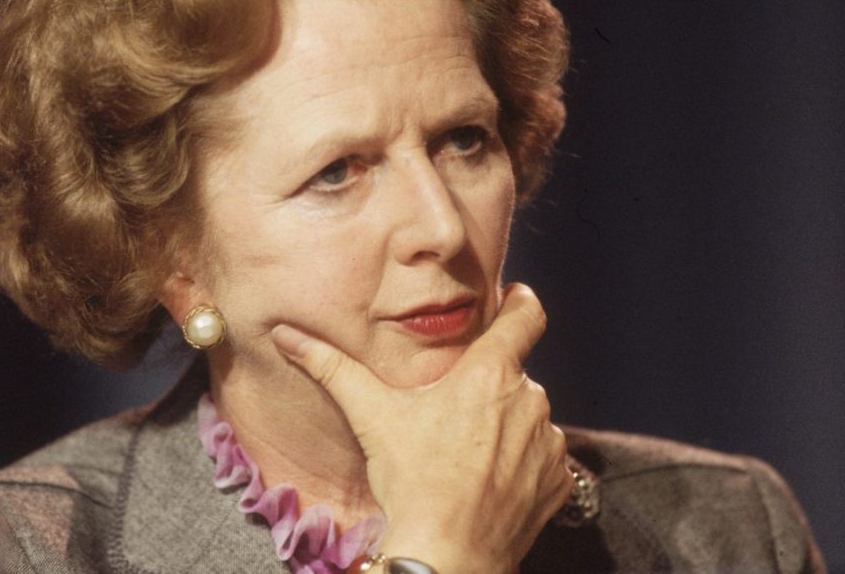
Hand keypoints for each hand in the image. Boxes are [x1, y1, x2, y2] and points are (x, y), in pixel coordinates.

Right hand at [270, 284, 573, 573]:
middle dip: (489, 384)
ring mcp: (547, 442)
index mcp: (489, 373)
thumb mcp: (370, 416)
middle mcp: (529, 400)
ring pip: (528, 414)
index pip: (526, 316)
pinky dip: (522, 461)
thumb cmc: (411, 481)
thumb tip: (287, 335)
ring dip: (506, 423)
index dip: (521, 302)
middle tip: (453, 411)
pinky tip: (488, 479)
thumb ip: (330, 367)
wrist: (447, 555)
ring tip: (466, 452)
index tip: (514, 297)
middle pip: (514, 372)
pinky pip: (544, 455)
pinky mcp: (557, 479)